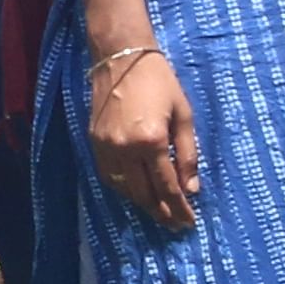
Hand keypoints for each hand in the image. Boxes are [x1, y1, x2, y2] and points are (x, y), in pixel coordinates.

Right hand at [89, 36, 202, 235]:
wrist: (121, 58)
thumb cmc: (160, 82)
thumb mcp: (183, 115)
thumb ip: (187, 154)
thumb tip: (191, 188)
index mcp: (151, 141)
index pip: (167, 187)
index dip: (179, 208)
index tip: (189, 222)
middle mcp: (125, 149)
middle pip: (144, 194)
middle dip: (162, 212)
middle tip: (175, 225)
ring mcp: (105, 148)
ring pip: (125, 189)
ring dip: (142, 204)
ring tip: (159, 213)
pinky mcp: (93, 143)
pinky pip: (109, 177)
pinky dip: (124, 189)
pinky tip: (137, 194)